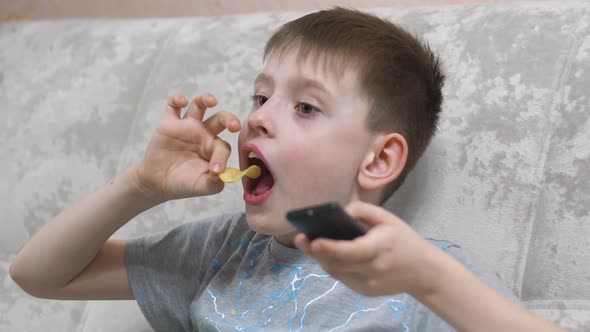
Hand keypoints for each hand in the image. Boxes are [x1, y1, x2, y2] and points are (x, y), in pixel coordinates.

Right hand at [132, 92, 240, 201]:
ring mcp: (187, 126)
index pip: (223, 147)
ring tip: (211, 101)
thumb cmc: (183, 183)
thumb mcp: (200, 186)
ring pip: (200, 105)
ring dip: (206, 99)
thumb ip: (213, 183)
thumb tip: (222, 176)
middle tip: (234, 126)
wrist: (157, 182)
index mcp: (214, 148)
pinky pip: (173, 105)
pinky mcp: (169, 122)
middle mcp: (203, 133)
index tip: (215, 171)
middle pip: (221, 119)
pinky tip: (182, 101)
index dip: (221, 158)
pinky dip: (177, 99)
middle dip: (230, 119)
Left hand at [294, 200, 441, 297]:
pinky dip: (332, 264)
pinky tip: (325, 254)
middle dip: (316, 251)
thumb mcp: (388, 219)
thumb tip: (339, 211)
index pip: (352, 251)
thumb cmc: (404, 240)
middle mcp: (373, 269)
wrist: (424, 272)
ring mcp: (368, 283)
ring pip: (336, 271)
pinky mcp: (365, 291)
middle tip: (300, 238)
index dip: (331, 248)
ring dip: (321, 257)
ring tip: (308, 243)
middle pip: (338, 263)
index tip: (313, 240)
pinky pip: (342, 277)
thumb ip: (363, 211)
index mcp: (381, 249)